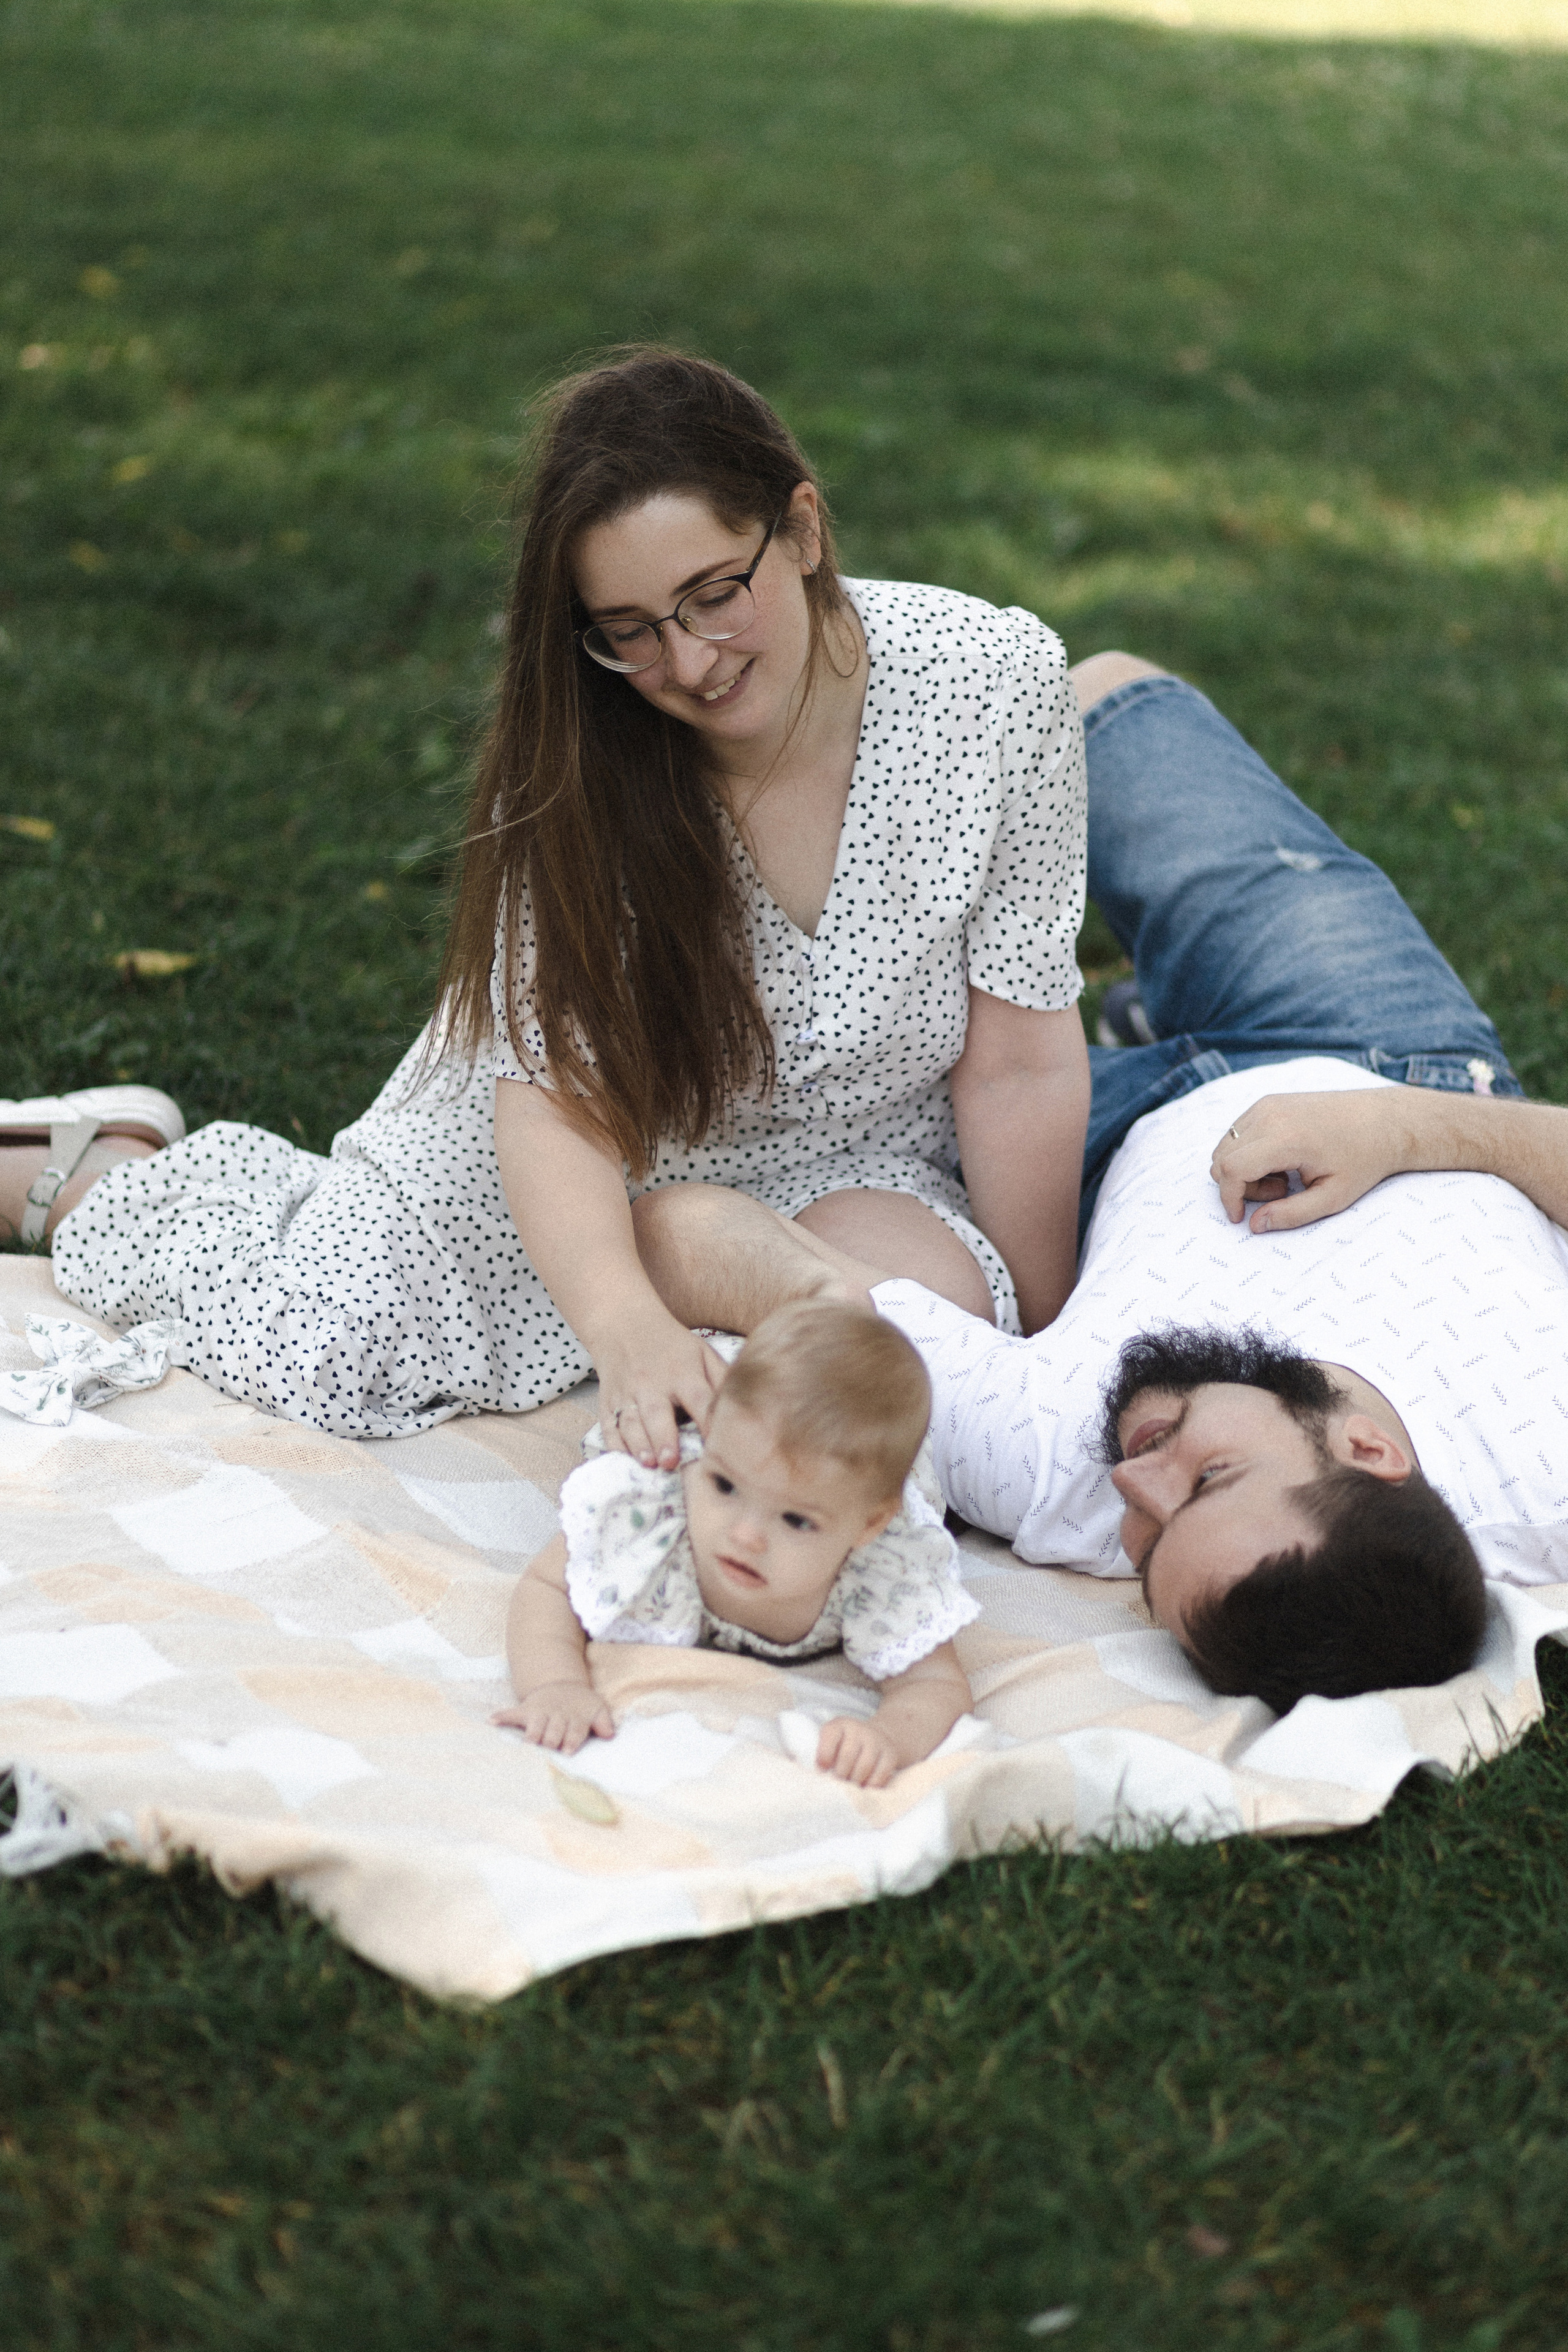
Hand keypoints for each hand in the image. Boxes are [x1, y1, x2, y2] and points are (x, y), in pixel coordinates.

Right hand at [493, 1682, 614, 1752]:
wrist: (562, 1686)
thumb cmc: (581, 1705)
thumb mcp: (597, 1709)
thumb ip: (604, 1723)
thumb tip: (609, 1735)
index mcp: (575, 1717)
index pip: (574, 1731)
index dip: (571, 1740)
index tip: (568, 1751)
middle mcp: (556, 1716)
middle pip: (553, 1733)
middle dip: (551, 1741)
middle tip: (548, 1749)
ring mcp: (540, 1713)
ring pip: (534, 1727)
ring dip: (531, 1735)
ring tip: (527, 1744)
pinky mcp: (526, 1710)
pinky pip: (511, 1713)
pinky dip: (501, 1717)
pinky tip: (492, 1721)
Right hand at [592, 1304, 726, 1471]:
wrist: (624, 1324)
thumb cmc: (672, 1346)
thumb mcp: (701, 1353)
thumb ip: (722, 1379)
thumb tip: (744, 1407)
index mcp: (682, 1373)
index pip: (698, 1398)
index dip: (708, 1421)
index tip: (717, 1446)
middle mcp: (652, 1384)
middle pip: (657, 1413)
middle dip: (663, 1438)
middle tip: (671, 1461)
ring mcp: (627, 1394)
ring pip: (630, 1422)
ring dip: (638, 1444)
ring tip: (649, 1463)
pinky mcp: (608, 1402)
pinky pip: (609, 1426)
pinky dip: (615, 1445)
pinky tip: (624, 1459)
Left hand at [816, 1715, 900, 1788]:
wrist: (875, 1736)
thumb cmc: (845, 1745)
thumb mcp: (831, 1741)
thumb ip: (822, 1753)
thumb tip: (816, 1774)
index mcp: (840, 1725)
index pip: (830, 1735)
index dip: (823, 1756)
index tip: (821, 1771)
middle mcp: (859, 1729)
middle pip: (847, 1756)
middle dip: (839, 1775)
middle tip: (836, 1786)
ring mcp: (876, 1740)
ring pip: (864, 1766)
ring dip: (855, 1782)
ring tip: (849, 1789)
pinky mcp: (890, 1754)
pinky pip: (881, 1773)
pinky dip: (871, 1785)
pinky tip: (864, 1788)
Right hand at [1210, 1091, 1421, 1233]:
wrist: (1385, 1120)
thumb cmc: (1364, 1159)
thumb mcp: (1333, 1197)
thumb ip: (1291, 1215)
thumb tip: (1254, 1224)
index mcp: (1286, 1138)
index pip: (1231, 1169)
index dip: (1229, 1198)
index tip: (1240, 1216)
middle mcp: (1270, 1115)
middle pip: (1221, 1158)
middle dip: (1239, 1186)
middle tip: (1281, 1191)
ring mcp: (1267, 1104)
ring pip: (1226, 1145)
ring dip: (1243, 1169)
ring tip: (1284, 1175)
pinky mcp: (1269, 1101)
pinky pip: (1237, 1132)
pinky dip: (1248, 1153)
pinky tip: (1282, 1159)